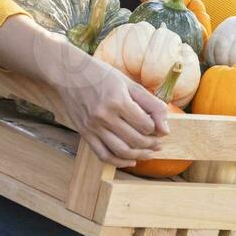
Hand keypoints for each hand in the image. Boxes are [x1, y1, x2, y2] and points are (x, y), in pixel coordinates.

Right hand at [51, 44, 171, 167]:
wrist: (69, 74)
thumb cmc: (102, 75)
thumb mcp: (129, 83)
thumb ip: (151, 104)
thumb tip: (166, 129)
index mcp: (118, 100)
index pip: (146, 125)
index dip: (157, 129)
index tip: (160, 128)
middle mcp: (104, 116)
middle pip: (135, 140)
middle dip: (151, 145)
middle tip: (158, 143)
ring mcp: (93, 126)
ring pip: (121, 151)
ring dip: (139, 156)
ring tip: (148, 153)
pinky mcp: (85, 133)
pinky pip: (103, 155)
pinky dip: (119, 162)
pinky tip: (130, 160)